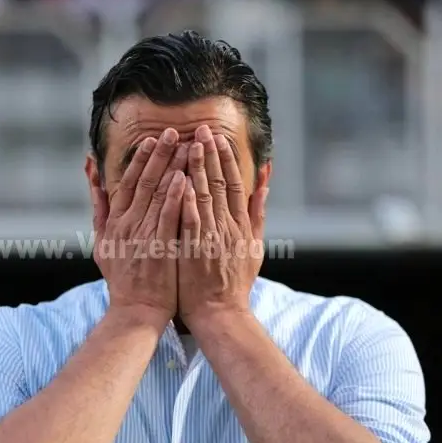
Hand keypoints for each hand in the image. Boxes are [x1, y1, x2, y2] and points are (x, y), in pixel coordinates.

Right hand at [91, 128, 187, 328]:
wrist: (135, 310)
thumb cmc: (123, 279)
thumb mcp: (102, 243)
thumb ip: (99, 210)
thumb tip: (93, 179)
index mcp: (115, 222)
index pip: (127, 183)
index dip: (139, 159)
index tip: (151, 140)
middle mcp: (127, 224)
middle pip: (143, 182)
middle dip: (157, 154)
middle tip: (171, 132)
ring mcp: (143, 235)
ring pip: (157, 194)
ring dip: (171, 167)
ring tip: (184, 146)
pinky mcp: (159, 247)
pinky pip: (168, 215)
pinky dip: (174, 195)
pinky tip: (184, 177)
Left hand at [177, 125, 268, 327]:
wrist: (221, 313)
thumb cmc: (235, 282)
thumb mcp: (255, 246)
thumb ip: (258, 213)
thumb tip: (263, 182)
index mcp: (241, 224)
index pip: (233, 183)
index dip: (225, 159)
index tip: (217, 138)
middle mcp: (228, 227)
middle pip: (219, 183)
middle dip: (209, 154)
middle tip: (200, 129)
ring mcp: (211, 237)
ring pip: (203, 196)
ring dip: (195, 168)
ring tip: (186, 144)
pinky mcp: (195, 250)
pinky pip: (190, 220)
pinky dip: (185, 199)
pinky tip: (178, 180)